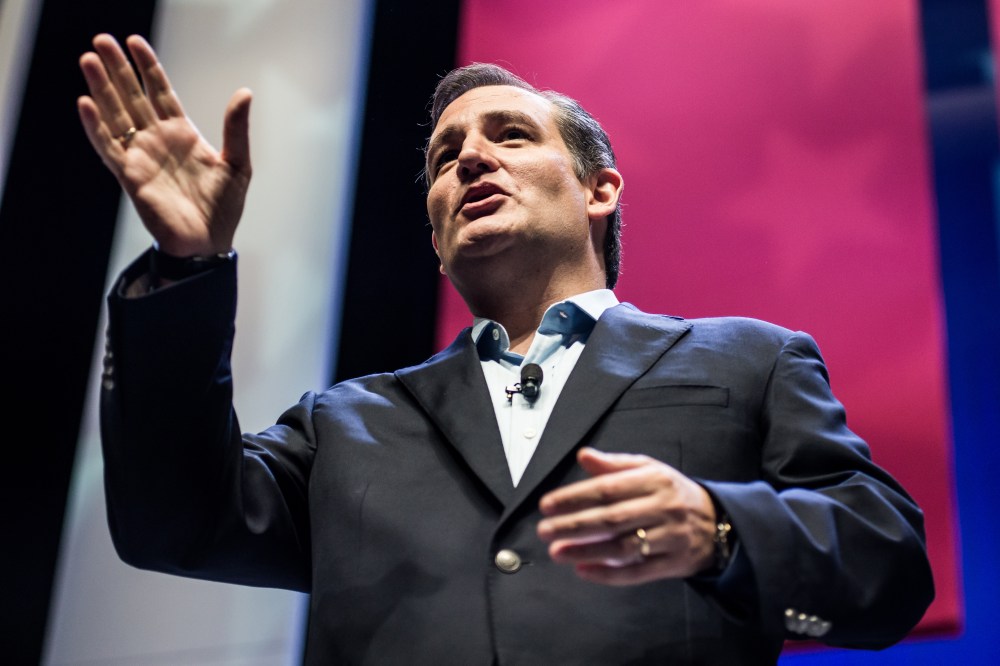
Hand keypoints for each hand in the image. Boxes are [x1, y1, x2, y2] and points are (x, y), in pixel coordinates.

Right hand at [77, 33, 251, 256]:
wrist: (208, 244)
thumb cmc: (223, 208)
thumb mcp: (238, 164)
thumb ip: (236, 128)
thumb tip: (245, 92)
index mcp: (182, 134)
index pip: (160, 92)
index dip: (148, 67)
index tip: (135, 42)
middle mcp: (157, 141)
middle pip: (132, 97)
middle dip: (118, 69)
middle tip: (102, 39)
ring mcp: (142, 157)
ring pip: (116, 115)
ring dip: (101, 89)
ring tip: (89, 59)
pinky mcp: (130, 176)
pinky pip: (109, 147)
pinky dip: (96, 127)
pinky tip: (86, 104)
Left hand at [537, 447, 716, 584]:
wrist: (716, 521)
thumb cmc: (672, 493)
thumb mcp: (648, 469)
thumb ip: (614, 465)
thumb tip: (584, 455)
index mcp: (654, 480)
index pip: (607, 488)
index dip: (574, 497)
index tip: (547, 505)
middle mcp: (663, 507)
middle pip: (612, 519)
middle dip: (574, 525)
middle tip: (545, 530)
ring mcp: (670, 537)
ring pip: (623, 547)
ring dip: (586, 552)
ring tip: (557, 552)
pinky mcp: (673, 563)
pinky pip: (637, 572)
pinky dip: (608, 574)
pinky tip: (583, 571)